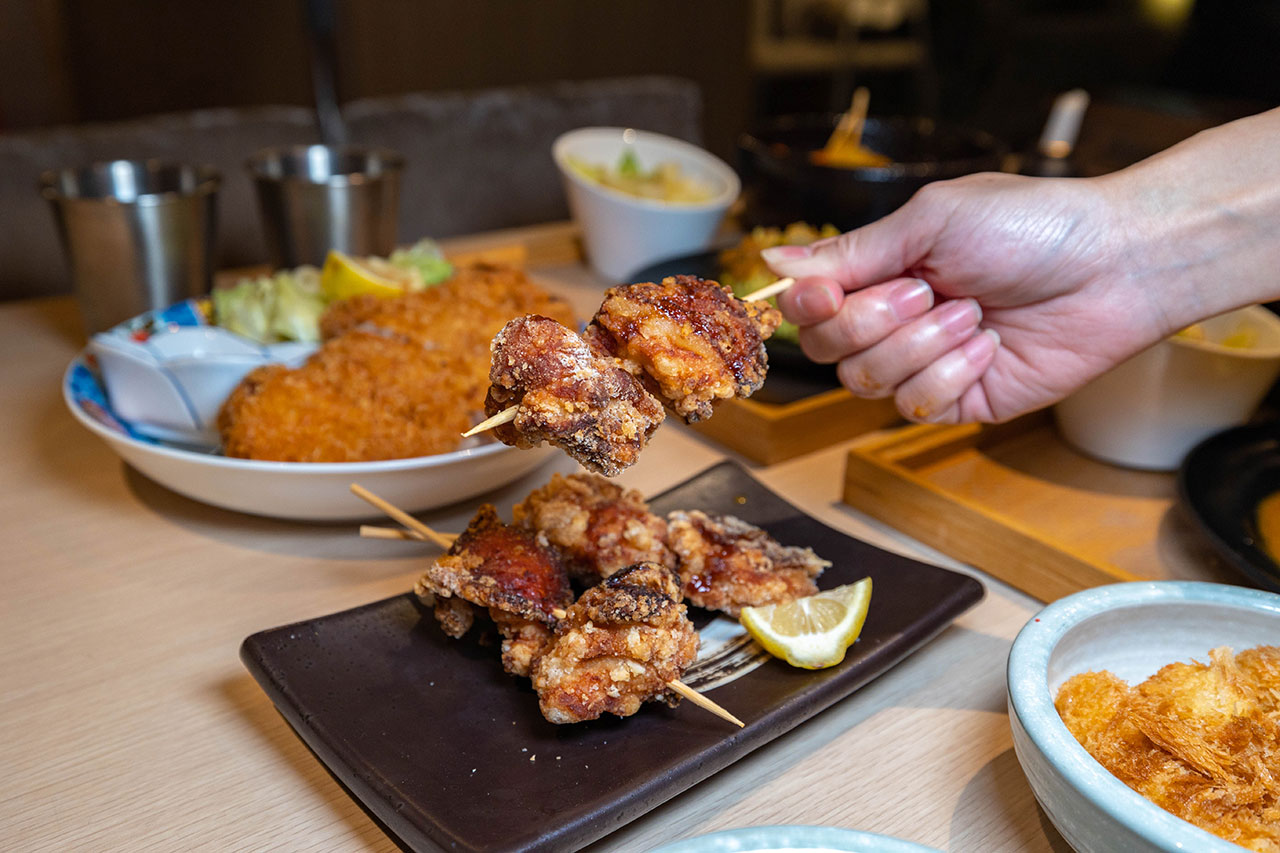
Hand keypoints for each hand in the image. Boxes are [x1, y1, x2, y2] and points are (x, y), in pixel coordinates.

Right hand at [763, 172, 1178, 422]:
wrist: (1113, 266)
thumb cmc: (1030, 226)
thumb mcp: (929, 222)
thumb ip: (850, 251)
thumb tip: (773, 261)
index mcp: (885, 269)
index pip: (812, 306)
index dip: (807, 306)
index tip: (825, 293)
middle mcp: (897, 319)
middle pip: (829, 349)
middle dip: (873, 321)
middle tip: (926, 289)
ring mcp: (927, 362)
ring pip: (868, 381)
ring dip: (919, 345)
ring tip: (971, 312)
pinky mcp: (960, 399)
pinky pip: (916, 406)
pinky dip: (949, 373)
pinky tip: (987, 347)